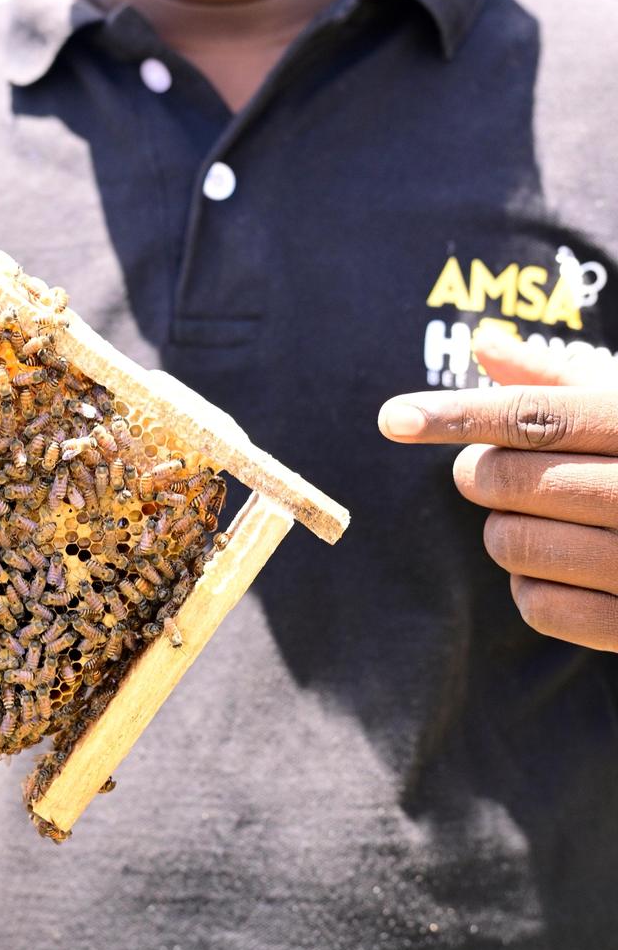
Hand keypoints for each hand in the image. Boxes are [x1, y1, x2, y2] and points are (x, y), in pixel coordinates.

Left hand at [378, 324, 617, 650]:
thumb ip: (556, 381)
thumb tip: (484, 342)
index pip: (533, 416)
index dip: (456, 415)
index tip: (392, 418)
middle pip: (510, 479)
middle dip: (480, 474)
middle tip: (488, 474)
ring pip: (513, 543)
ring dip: (501, 531)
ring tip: (531, 519)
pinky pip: (538, 607)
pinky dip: (527, 586)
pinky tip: (552, 567)